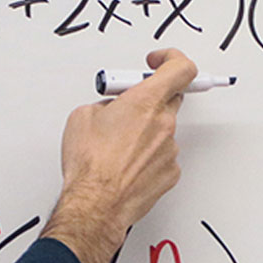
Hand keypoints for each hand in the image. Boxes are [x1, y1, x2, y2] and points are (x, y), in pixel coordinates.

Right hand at [41, 48, 197, 262]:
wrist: (96, 204)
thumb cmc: (89, 166)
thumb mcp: (82, 117)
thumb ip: (104, 103)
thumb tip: (109, 108)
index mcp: (144, 102)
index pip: (180, 68)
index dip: (171, 59)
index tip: (158, 61)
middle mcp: (163, 123)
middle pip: (169, 98)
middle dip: (148, 99)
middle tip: (126, 107)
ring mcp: (170, 149)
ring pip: (162, 130)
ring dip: (144, 132)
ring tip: (116, 148)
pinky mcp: (170, 173)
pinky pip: (162, 155)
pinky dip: (147, 157)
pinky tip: (125, 166)